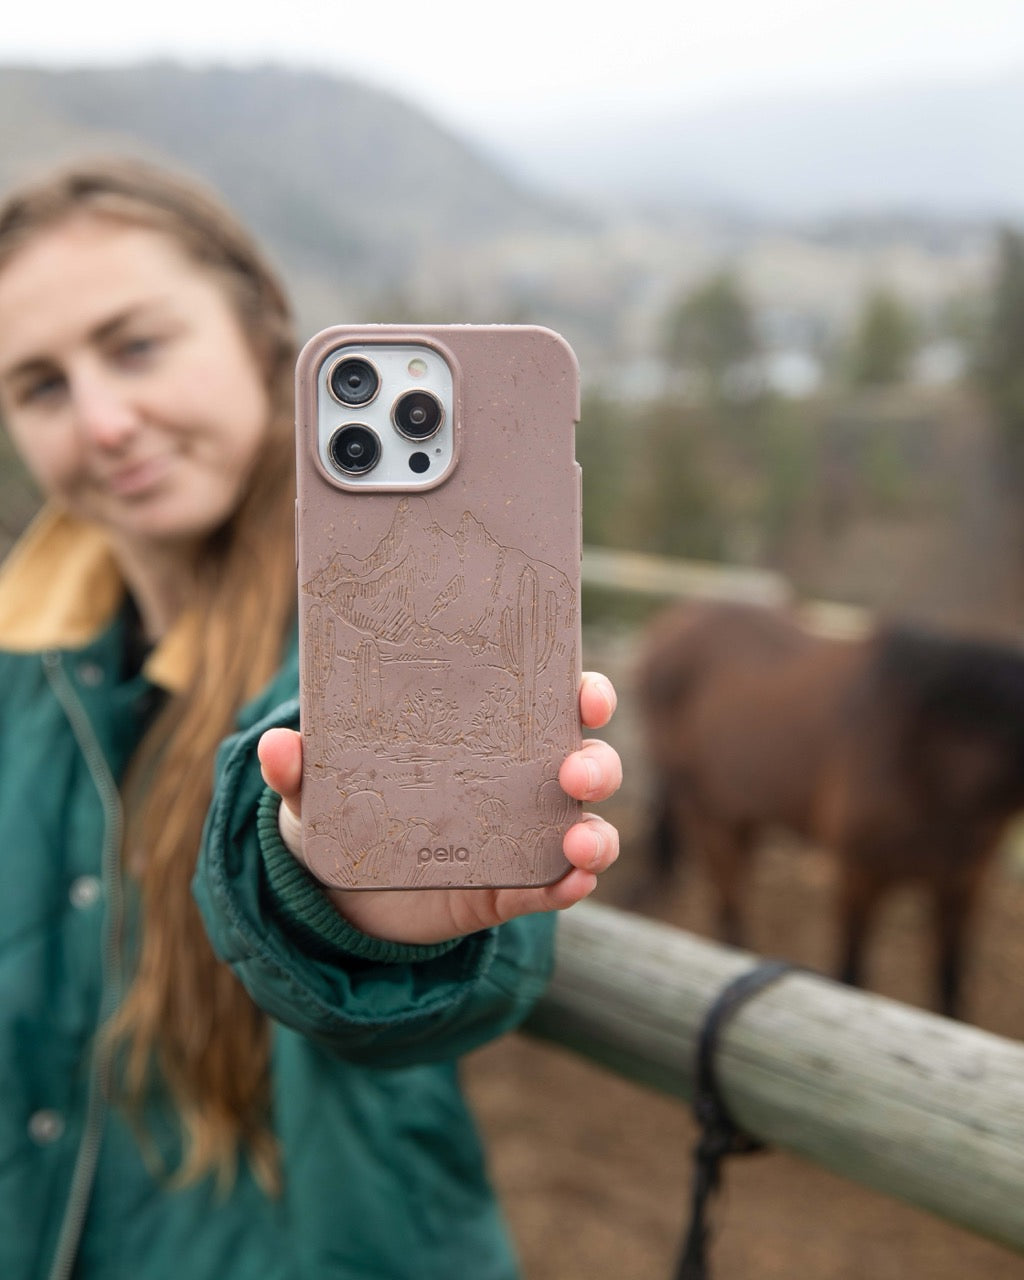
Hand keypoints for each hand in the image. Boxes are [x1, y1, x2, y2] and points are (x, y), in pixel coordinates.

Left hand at [257, 672, 621, 944]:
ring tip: (577, 842)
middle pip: (586, 760)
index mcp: (492, 733)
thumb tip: (275, 746)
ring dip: (596, 833)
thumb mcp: (325, 784)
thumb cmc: (354, 803)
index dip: (583, 692)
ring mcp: (524, 836)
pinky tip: (568, 885)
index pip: (553, 701)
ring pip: (587, 827)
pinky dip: (572, 886)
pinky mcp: (513, 888)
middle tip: (574, 771)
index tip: (583, 692)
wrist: (345, 888)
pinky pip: (557, 887)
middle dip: (596, 761)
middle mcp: (522, 779)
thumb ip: (304, 767)